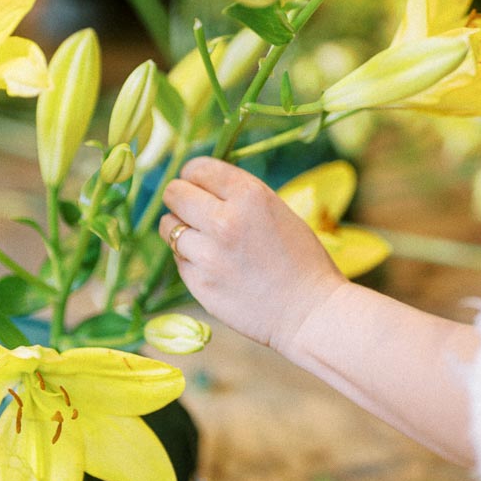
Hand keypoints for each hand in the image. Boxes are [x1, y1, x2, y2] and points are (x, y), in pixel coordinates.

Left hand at [160, 157, 347, 355]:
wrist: (311, 312)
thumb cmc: (302, 260)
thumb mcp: (277, 211)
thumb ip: (239, 196)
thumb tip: (201, 185)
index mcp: (249, 195)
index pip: (197, 168)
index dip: (195, 175)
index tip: (199, 184)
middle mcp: (224, 220)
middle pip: (174, 193)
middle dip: (181, 198)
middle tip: (193, 209)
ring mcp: (208, 254)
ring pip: (169, 226)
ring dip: (182, 229)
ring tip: (204, 239)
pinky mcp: (199, 283)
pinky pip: (178, 258)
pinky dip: (189, 258)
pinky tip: (213, 265)